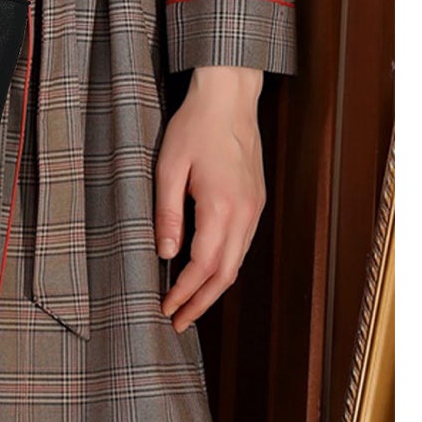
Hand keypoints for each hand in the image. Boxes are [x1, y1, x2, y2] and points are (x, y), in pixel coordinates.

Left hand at [156, 66, 265, 331]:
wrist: (229, 98)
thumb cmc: (194, 126)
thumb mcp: (168, 166)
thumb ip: (167, 213)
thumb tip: (166, 254)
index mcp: (222, 207)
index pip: (203, 266)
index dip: (185, 293)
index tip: (166, 309)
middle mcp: (245, 214)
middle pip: (226, 274)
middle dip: (201, 303)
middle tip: (178, 323)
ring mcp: (255, 209)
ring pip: (237, 262)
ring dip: (214, 288)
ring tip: (190, 305)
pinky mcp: (256, 201)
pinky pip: (243, 245)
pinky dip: (225, 266)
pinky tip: (207, 271)